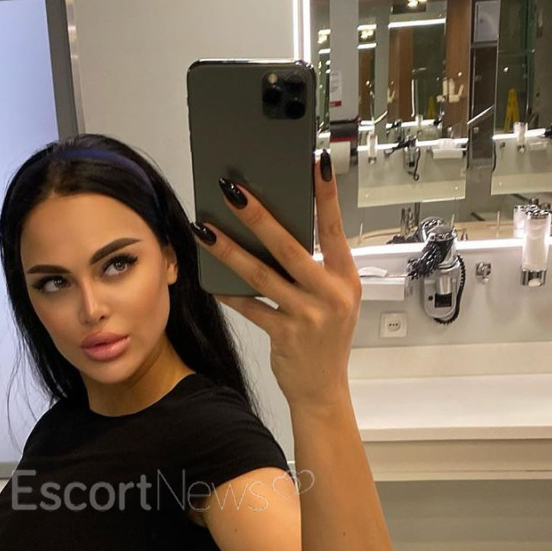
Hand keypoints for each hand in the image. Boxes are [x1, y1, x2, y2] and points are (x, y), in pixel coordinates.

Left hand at [192, 153, 360, 411]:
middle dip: (259, 217)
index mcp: (346, 278)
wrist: (323, 389)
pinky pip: (250, 307)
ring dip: (230, 250)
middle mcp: (330, 294)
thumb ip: (315, 269)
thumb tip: (274, 230)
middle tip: (233, 191)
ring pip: (262, 275)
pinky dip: (230, 292)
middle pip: (289, 247)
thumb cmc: (326, 337)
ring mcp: (308, 316)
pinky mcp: (284, 334)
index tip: (315, 162)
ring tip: (205, 229)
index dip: (326, 196)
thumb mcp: (334, 300)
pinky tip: (209, 276)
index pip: (334, 229)